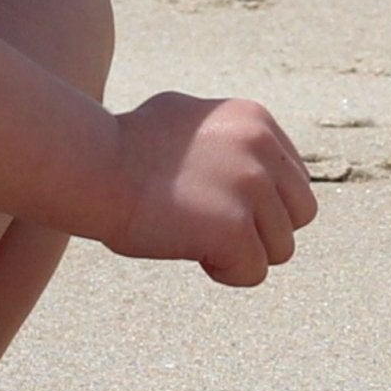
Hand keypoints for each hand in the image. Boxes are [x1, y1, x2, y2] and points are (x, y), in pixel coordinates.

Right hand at [108, 92, 317, 286]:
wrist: (91, 167)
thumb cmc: (124, 147)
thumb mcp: (186, 118)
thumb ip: (228, 136)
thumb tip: (257, 161)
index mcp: (254, 119)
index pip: (293, 180)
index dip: (259, 201)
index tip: (216, 200)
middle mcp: (261, 149)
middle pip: (299, 214)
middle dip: (262, 228)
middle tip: (211, 225)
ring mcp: (252, 188)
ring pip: (281, 248)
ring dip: (241, 251)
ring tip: (194, 235)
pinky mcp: (236, 229)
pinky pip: (253, 272)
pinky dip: (224, 272)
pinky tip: (190, 252)